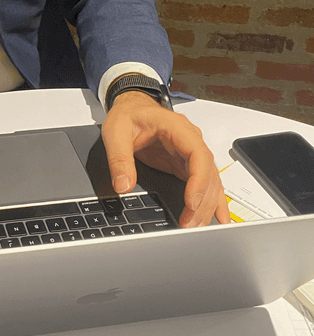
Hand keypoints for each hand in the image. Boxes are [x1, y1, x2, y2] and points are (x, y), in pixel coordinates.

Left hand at [101, 91, 230, 227]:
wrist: (132, 108)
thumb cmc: (128, 115)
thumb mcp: (115, 132)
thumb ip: (119, 158)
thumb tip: (123, 185)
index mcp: (177, 128)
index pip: (198, 154)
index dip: (199, 180)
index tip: (191, 202)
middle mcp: (190, 141)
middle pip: (208, 173)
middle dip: (202, 201)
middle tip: (189, 224)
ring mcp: (191, 154)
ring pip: (210, 182)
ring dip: (207, 205)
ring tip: (196, 227)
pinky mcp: (186, 165)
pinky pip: (206, 183)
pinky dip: (213, 201)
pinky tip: (220, 218)